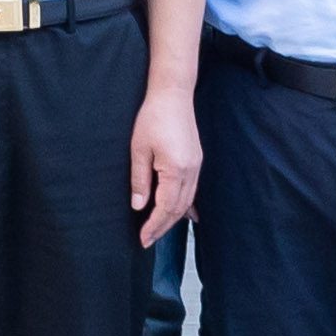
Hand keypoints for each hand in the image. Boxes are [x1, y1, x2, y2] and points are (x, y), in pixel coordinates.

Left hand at [128, 91, 201, 244]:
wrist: (173, 94)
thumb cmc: (153, 117)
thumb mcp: (139, 149)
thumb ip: (140, 180)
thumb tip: (139, 207)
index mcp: (176, 169)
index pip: (165, 207)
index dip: (154, 225)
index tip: (143, 239)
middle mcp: (191, 171)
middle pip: (178, 209)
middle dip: (163, 227)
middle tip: (147, 240)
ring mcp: (196, 166)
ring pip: (187, 201)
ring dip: (173, 218)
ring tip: (158, 230)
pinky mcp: (196, 161)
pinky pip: (192, 190)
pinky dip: (187, 206)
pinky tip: (186, 216)